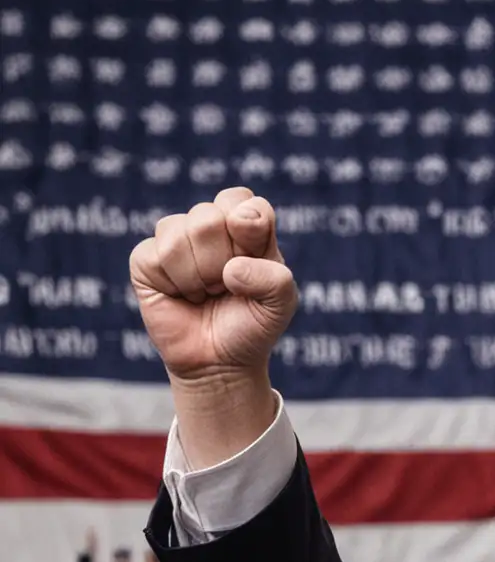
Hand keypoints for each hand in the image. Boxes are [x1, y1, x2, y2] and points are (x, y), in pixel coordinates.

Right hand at [130, 189, 294, 381]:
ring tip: (206, 292)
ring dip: (199, 276)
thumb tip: (231, 269)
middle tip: (227, 286)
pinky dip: (177, 283)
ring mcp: (175, 239)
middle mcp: (209, 226)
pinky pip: (156, 254)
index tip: (252, 254)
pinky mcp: (146, 259)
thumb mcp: (281, 304)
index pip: (243, 200)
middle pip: (208, 217)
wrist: (220, 362)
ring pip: (180, 233)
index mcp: (245, 226)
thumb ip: (275, 279)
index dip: (247, 226)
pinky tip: (183, 295)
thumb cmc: (253, 326)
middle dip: (222, 261)